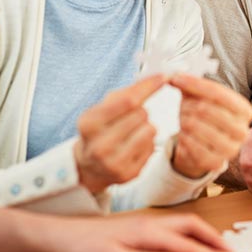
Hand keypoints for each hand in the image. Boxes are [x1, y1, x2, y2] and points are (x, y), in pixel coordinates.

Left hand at [36, 213, 234, 251]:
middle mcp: (149, 223)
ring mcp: (143, 223)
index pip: (188, 242)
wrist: (61, 237)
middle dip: (213, 238)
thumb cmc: (84, 251)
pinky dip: (187, 233)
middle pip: (191, 225)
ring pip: (181, 224)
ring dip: (202, 234)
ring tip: (214, 246)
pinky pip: (171, 227)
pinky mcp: (136, 227)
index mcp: (148, 232)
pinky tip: (184, 242)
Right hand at [74, 75, 165, 193]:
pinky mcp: (128, 174)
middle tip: (130, 117)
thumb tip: (157, 77)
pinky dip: (147, 143)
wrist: (89, 165)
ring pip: (150, 130)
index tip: (162, 77)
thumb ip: (128, 92)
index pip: (128, 101)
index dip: (148, 87)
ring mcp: (113, 163)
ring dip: (146, 126)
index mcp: (89, 123)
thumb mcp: (104, 107)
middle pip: (141, 114)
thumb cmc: (100, 128)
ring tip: (132, 132)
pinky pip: (152, 147)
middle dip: (141, 111)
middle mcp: (99, 146)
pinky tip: (133, 146)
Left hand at [169, 74, 251, 178]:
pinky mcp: (215, 163)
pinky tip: (184, 134)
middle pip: (206, 109)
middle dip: (188, 105)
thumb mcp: (202, 97)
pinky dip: (183, 137)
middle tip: (183, 106)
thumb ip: (191, 84)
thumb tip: (174, 75)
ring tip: (184, 119)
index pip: (218, 93)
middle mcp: (242, 131)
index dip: (195, 84)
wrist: (203, 145)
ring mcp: (231, 149)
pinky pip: (191, 145)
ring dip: (184, 120)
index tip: (177, 78)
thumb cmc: (205, 117)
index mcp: (244, 110)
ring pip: (196, 127)